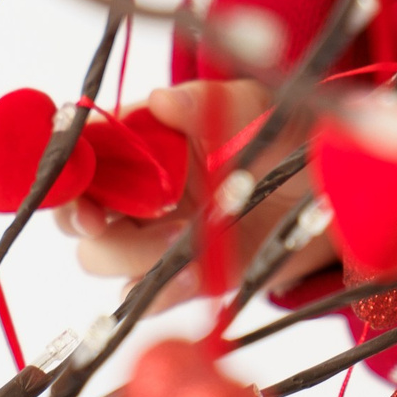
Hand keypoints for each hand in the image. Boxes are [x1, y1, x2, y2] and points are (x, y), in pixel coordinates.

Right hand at [53, 80, 335, 303]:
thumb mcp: (255, 107)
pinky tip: (190, 276)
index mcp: (148, 138)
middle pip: (79, 212)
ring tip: (180, 238)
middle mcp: (142, 189)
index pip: (86, 151)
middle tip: (103, 221)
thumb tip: (162, 99)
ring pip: (103, 256)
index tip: (78, 180)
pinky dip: (156, 292)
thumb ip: (209, 102)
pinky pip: (143, 297)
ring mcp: (157, 236)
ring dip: (130, 253)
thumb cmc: (283, 134)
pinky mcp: (180, 275)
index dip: (70, 167)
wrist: (326, 192)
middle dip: (80, 218)